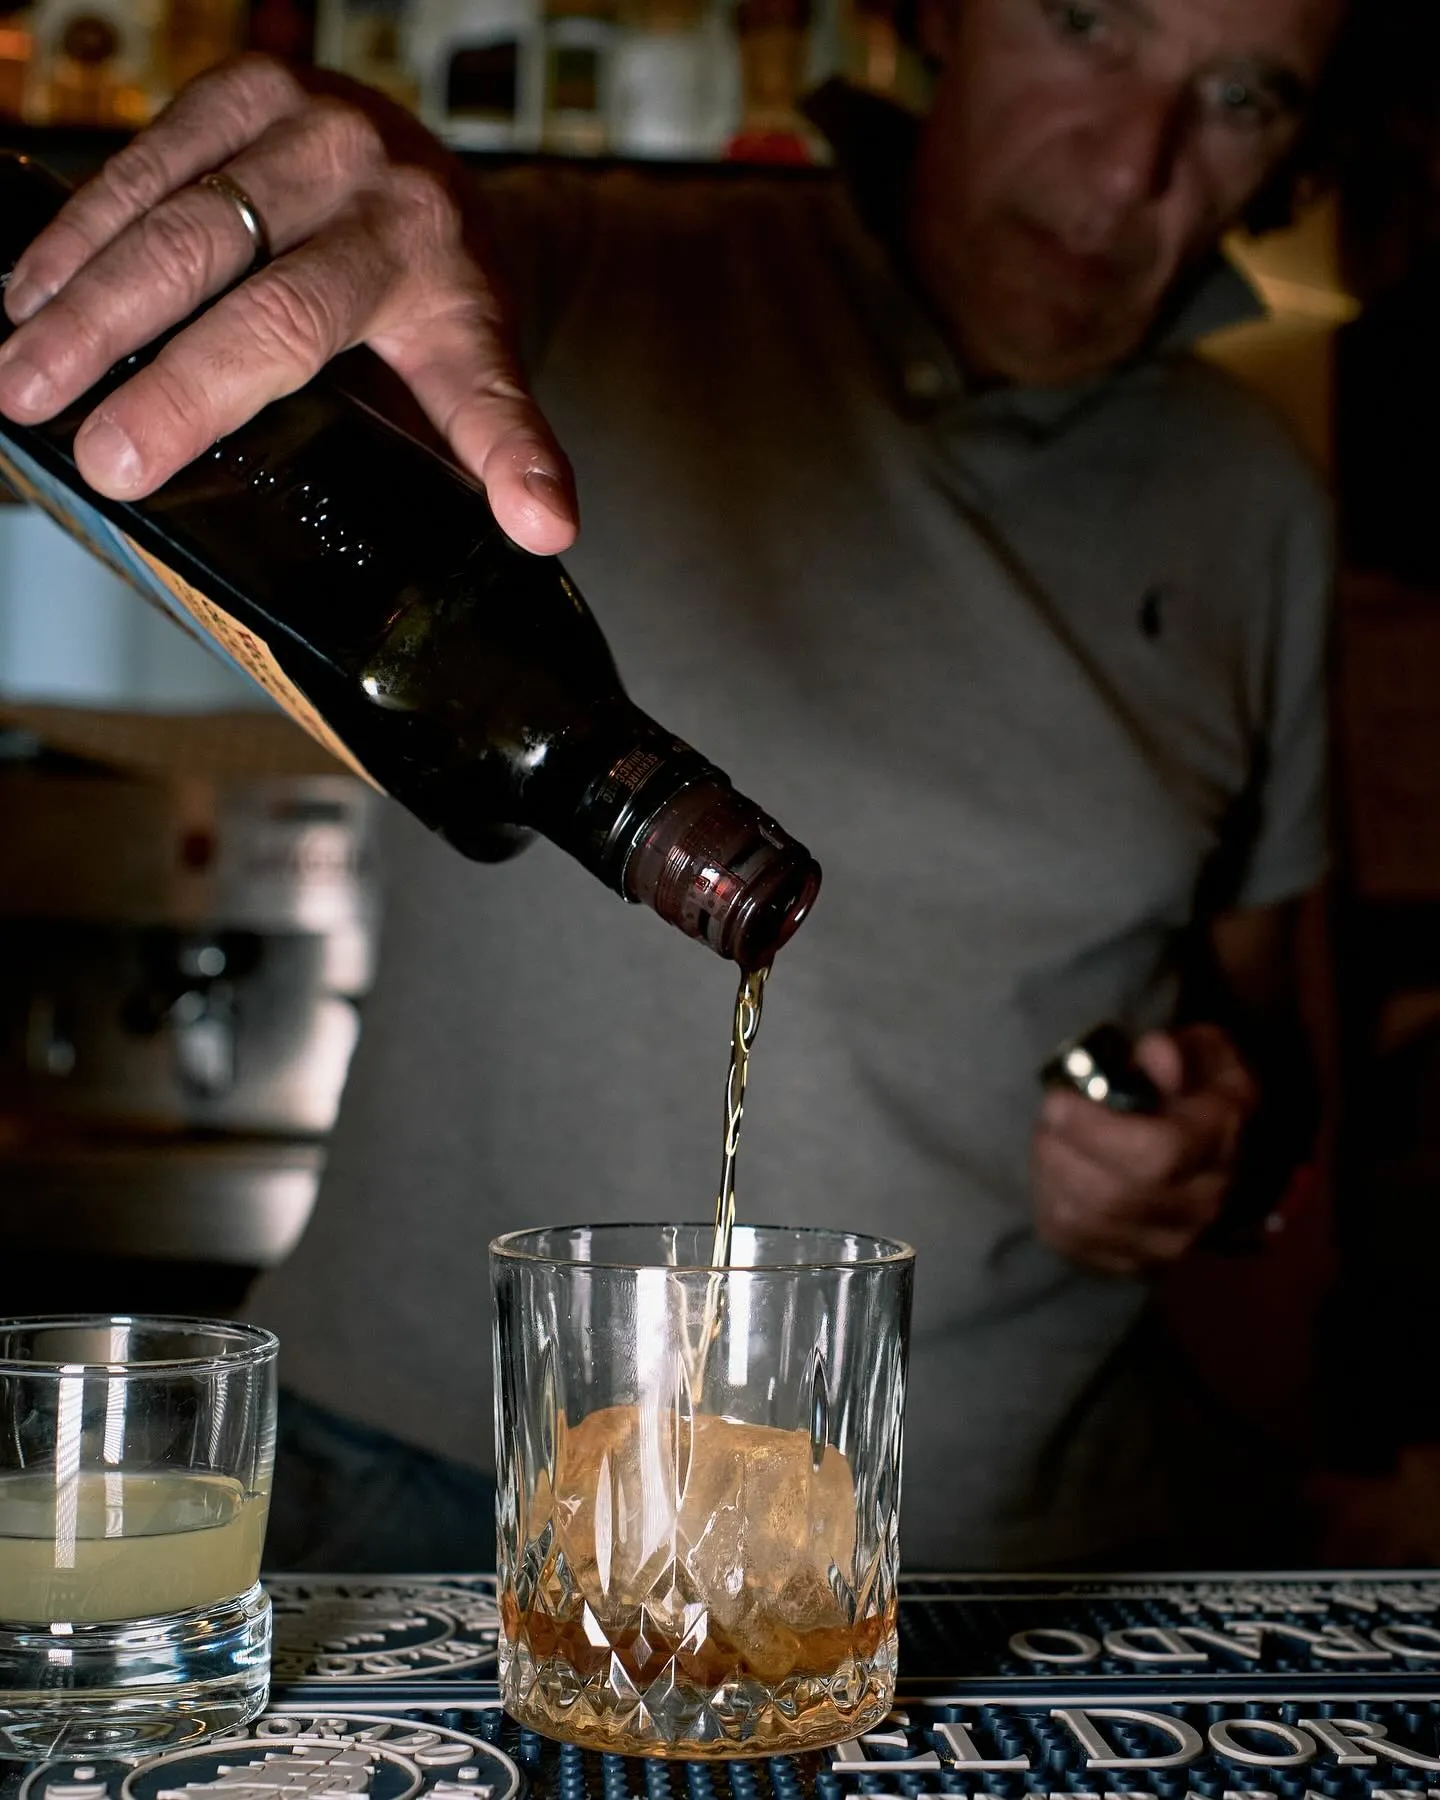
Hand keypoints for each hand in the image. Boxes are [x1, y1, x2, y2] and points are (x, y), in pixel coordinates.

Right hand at [0, 56, 574, 552]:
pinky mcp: (246, 89)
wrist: (432, 173)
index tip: (194, 476)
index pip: (319, 340)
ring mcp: (304, 124)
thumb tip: (547, 529)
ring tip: (19, 377)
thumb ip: (504, 442)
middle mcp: (370, 184)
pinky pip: (144, 159)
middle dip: (141, 368)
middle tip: (77, 443)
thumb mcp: (483, 365)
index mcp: (434, 268)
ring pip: (173, 216)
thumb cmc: (441, 291)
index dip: (233, 402)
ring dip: (82, 299)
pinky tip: (28, 292)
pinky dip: (79, 230)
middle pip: (233, 283)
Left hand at [1032, 1023, 1257, 1276]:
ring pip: (1087, 1221)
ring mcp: (1169, 1242)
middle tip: (1048, 1115)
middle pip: (1115, 1195)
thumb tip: (1153, 1054)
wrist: (1203, 1145)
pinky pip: (1071, 1242)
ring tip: (1049, 1139)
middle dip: (1062, 1150)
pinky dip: (1048, 1203)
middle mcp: (1203, 1201)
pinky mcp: (1132, 1262)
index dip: (1095, 1130)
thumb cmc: (1190, 1086)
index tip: (1057, 1100)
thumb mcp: (1197, 1051)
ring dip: (1051, 1174)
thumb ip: (1174, 1050)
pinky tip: (1053, 1172)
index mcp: (1219, 1141)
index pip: (1158, 1153)